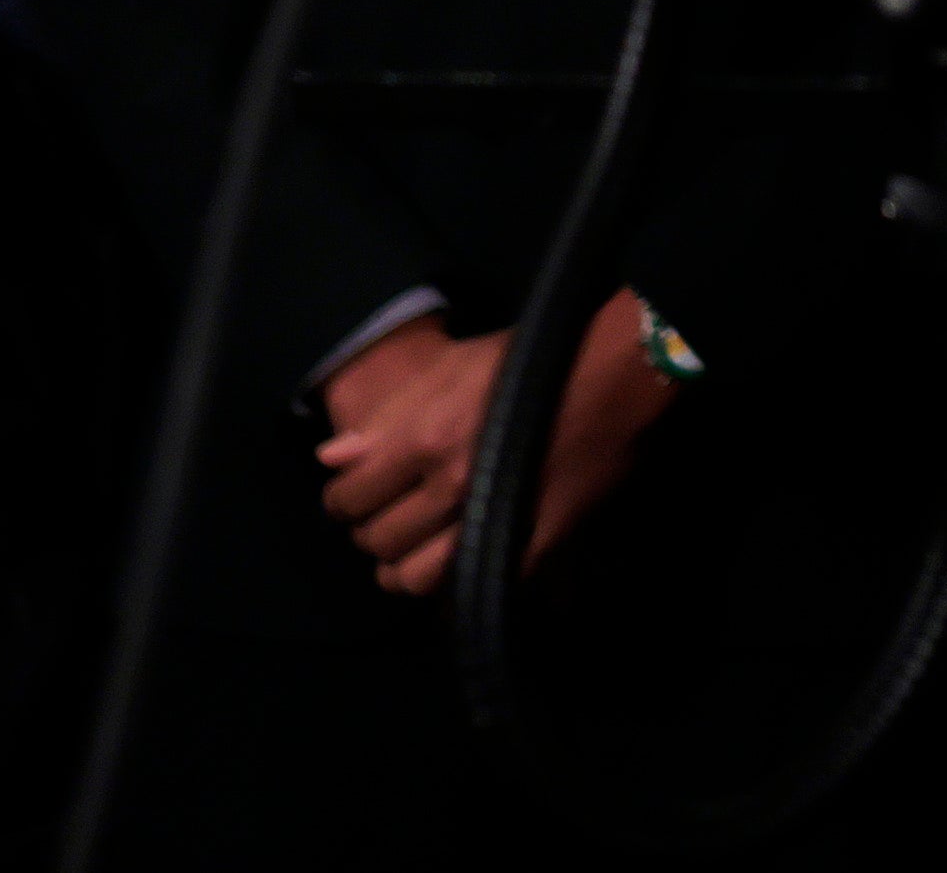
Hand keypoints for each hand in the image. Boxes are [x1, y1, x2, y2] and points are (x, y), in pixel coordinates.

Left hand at [315, 291, 676, 595]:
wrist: (615, 377)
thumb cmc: (528, 362)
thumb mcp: (451, 369)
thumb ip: (388, 416)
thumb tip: (331, 457)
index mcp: (425, 438)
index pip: (349, 499)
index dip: (342, 500)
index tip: (352, 497)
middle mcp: (451, 484)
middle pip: (378, 541)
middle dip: (372, 532)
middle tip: (385, 519)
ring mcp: (492, 518)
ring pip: (415, 579)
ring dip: (403, 569)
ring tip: (411, 553)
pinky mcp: (531, 544)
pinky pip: (471, 585)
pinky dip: (454, 581)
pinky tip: (455, 561)